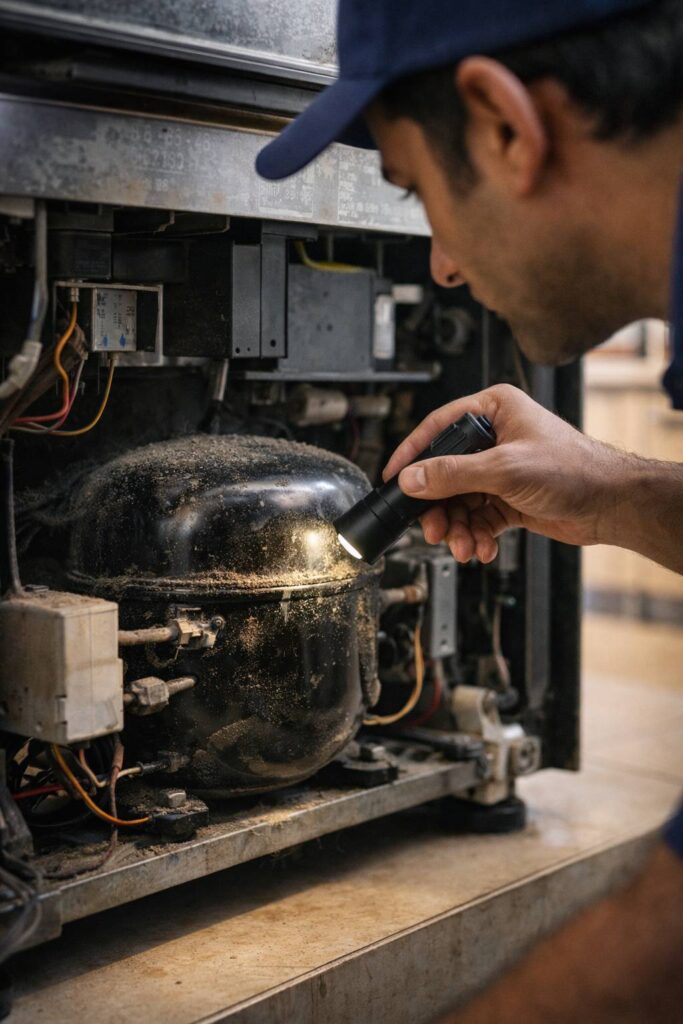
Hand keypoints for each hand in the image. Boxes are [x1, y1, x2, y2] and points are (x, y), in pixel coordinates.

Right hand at [383, 383, 625, 563]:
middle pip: (444, 473)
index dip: (412, 454)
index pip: (438, 429)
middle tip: (432, 529)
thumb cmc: (575, 469)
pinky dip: (476, 535)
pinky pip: (477, 518)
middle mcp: (494, 437)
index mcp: (493, 410)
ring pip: (459, 501)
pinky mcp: (508, 498)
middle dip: (438, 507)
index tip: (393, 478)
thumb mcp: (505, 468)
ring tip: (463, 546)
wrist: (612, 505)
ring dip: (457, 528)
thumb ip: (453, 474)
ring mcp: (500, 470)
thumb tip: (412, 479)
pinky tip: (482, 548)